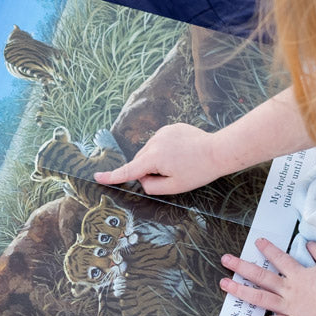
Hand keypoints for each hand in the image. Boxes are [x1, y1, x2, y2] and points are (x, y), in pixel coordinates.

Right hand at [92, 122, 227, 194]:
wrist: (219, 151)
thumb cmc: (199, 171)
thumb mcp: (174, 187)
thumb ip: (152, 186)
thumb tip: (142, 179)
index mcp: (154, 158)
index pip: (129, 170)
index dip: (112, 176)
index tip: (97, 177)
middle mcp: (155, 142)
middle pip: (140, 161)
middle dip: (149, 170)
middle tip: (171, 176)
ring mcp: (163, 132)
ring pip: (150, 152)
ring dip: (157, 160)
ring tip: (179, 163)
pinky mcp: (171, 128)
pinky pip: (160, 142)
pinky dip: (165, 150)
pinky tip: (181, 153)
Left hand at [219, 238, 315, 315]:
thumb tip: (309, 243)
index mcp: (299, 274)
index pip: (279, 258)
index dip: (268, 249)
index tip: (257, 242)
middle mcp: (289, 289)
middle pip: (261, 276)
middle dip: (241, 266)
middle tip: (226, 259)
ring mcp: (288, 306)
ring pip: (259, 297)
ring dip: (240, 290)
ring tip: (224, 285)